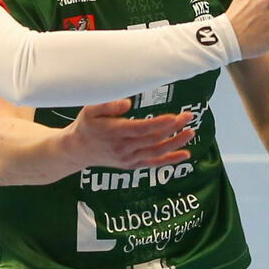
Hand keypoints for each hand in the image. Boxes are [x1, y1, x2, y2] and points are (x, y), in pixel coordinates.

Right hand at [65, 99, 194, 169]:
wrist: (77, 150)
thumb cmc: (86, 126)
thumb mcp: (90, 110)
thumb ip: (108, 105)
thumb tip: (128, 103)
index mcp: (114, 132)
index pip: (142, 129)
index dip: (160, 124)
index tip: (175, 117)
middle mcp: (123, 148)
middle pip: (153, 139)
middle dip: (173, 128)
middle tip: (188, 116)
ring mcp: (128, 159)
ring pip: (156, 152)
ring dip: (176, 143)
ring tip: (191, 132)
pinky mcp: (131, 165)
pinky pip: (154, 163)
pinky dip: (170, 160)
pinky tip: (185, 154)